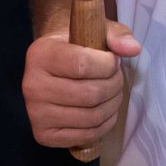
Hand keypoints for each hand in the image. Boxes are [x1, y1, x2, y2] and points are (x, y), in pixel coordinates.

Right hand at [22, 21, 140, 150]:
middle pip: (89, 94)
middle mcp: (32, 85)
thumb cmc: (74, 45)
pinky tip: (105, 109)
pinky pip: (86, 135)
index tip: (113, 60)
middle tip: (117, 77)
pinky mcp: (43, 135)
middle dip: (113, 85)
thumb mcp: (93, 30)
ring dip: (112, 104)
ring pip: (91, 117)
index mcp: (40, 54)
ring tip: (113, 92)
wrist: (50, 66)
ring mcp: (36, 114)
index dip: (107, 64)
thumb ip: (116, 34)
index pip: (81, 65)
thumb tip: (133, 48)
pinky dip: (105, 124)